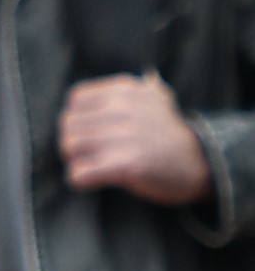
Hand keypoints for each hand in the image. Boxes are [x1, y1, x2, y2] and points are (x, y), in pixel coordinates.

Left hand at [59, 71, 212, 204]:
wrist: (202, 163)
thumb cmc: (167, 134)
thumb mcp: (151, 98)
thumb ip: (119, 93)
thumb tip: (77, 100)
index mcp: (125, 90)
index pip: (75, 99)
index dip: (76, 118)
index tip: (86, 132)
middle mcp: (123, 109)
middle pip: (68, 124)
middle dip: (71, 142)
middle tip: (84, 155)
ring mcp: (125, 136)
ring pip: (70, 146)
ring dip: (74, 160)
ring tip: (88, 166)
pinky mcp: (127, 164)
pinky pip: (80, 172)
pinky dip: (79, 178)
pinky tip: (88, 181)